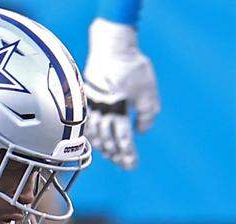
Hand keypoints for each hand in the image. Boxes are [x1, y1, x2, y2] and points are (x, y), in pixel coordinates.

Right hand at [83, 18, 159, 170]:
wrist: (111, 46)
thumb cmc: (132, 66)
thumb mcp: (147, 88)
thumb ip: (147, 112)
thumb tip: (142, 131)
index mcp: (119, 108)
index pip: (122, 137)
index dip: (127, 152)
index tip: (131, 164)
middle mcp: (103, 110)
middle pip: (107, 139)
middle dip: (116, 155)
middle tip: (125, 165)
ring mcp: (93, 106)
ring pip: (95, 134)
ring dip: (104, 148)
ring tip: (112, 156)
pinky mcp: (88, 100)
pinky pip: (88, 124)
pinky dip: (93, 136)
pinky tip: (97, 141)